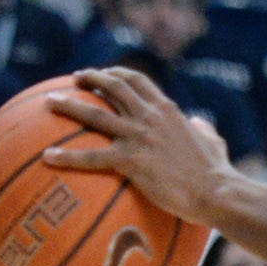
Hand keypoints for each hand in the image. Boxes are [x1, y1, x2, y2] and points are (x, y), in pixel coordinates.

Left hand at [46, 67, 234, 224]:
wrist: (216, 191)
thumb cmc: (217, 172)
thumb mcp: (213, 141)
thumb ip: (202, 128)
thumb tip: (199, 122)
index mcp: (167, 109)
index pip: (136, 80)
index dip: (116, 74)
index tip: (104, 75)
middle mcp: (149, 116)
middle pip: (112, 87)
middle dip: (90, 79)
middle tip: (74, 80)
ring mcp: (138, 137)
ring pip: (94, 115)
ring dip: (69, 105)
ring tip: (49, 101)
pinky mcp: (131, 161)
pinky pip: (92, 157)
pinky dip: (68, 156)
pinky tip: (48, 157)